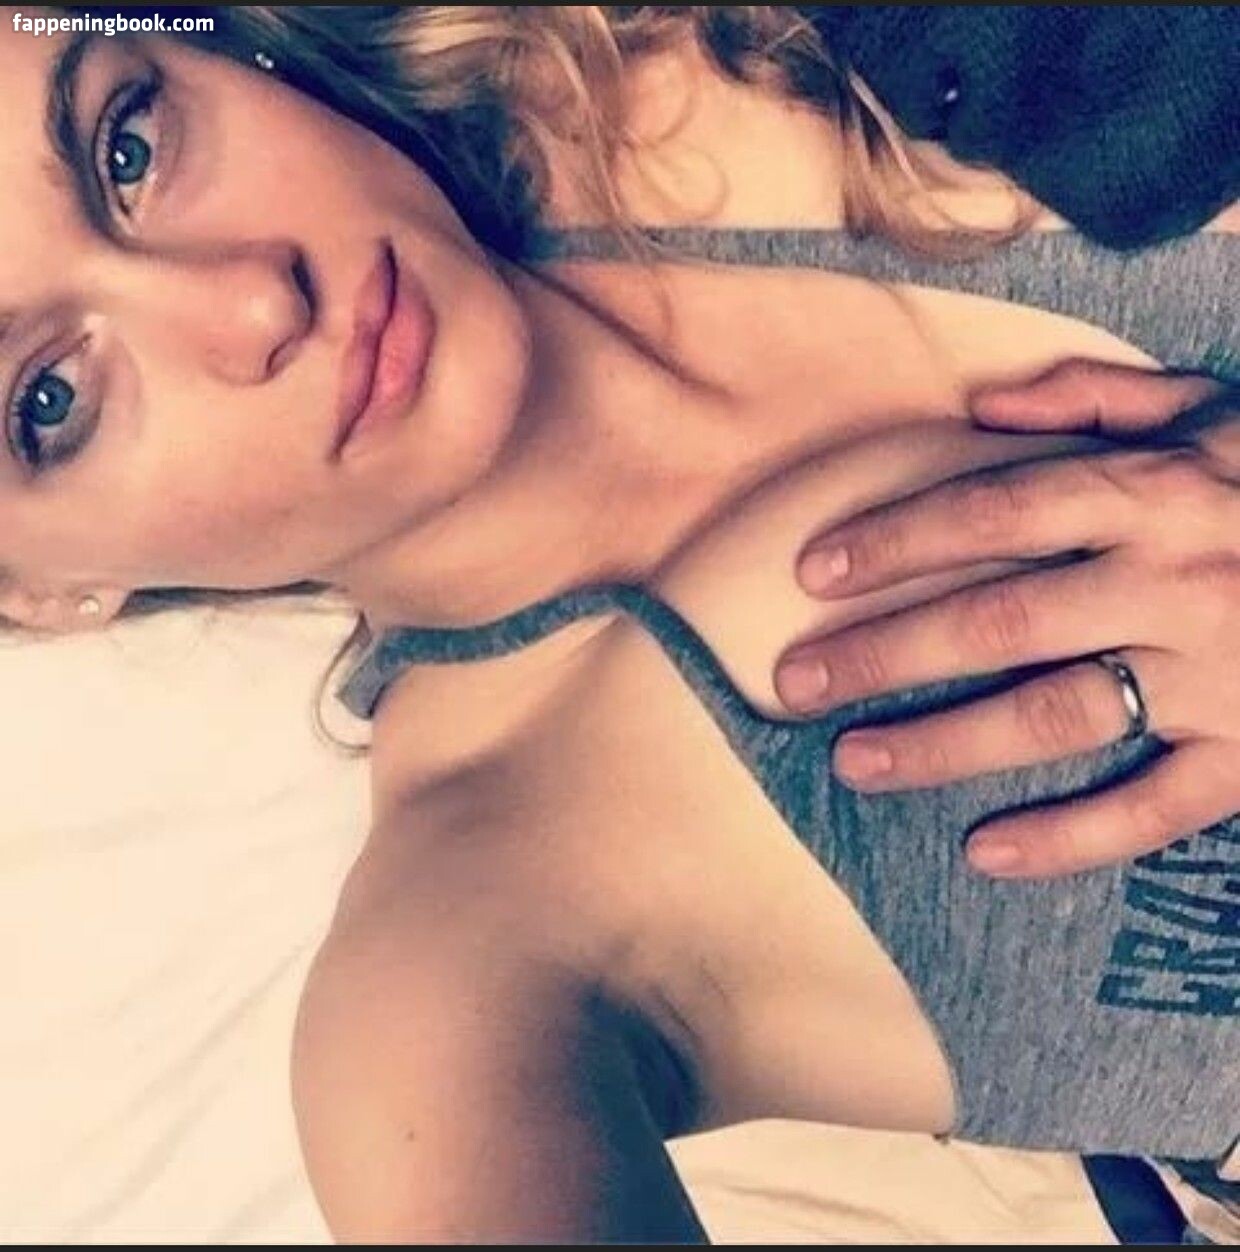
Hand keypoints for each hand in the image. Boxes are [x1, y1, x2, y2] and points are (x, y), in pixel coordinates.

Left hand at [775, 361, 1239, 877]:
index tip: (812, 573)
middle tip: (795, 685)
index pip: (995, 510)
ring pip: (1058, 714)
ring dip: (946, 746)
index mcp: (1157, 492)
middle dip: (886, 654)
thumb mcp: (1213, 409)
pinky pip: (1155, 807)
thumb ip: (1095, 399)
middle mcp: (1174, 580)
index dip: (895, 540)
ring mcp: (1218, 674)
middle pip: (999, 619)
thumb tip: (977, 406)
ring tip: (856, 764)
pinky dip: (1071, 836)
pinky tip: (986, 851)